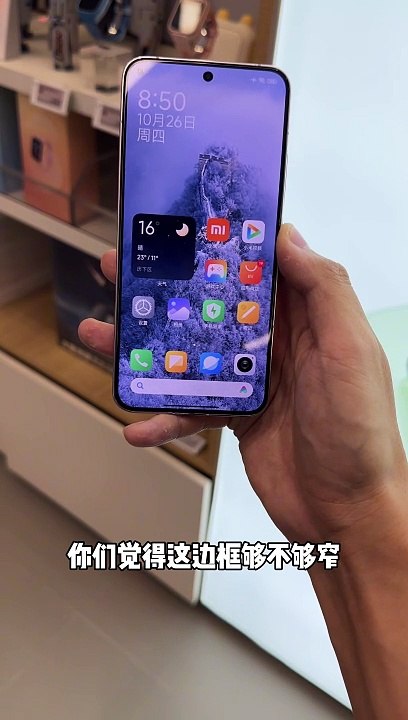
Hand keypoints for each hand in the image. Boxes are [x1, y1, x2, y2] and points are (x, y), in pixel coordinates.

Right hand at [79, 224, 406, 542]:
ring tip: (100, 336)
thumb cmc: (359, 434)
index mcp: (308, 319)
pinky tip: (137, 424)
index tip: (182, 225)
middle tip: (121, 269)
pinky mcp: (235, 417)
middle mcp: (277, 344)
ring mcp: (252, 381)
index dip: (222, 245)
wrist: (346, 515)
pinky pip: (190, 408)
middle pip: (213, 305)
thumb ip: (324, 291)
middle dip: (167, 288)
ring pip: (191, 353)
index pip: (260, 267)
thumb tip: (288, 236)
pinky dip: (162, 417)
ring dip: (147, 348)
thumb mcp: (349, 352)